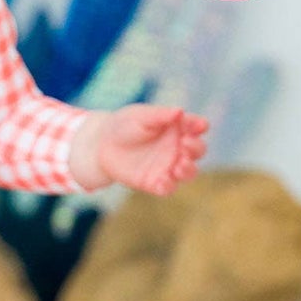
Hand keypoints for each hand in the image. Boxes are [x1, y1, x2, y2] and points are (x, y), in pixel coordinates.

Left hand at [70, 104, 208, 195]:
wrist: (101, 145)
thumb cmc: (124, 125)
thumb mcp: (140, 116)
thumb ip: (160, 115)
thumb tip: (180, 112)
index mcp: (177, 128)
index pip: (196, 127)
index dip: (200, 126)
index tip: (199, 126)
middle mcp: (177, 148)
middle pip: (198, 150)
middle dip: (196, 148)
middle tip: (185, 144)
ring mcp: (168, 166)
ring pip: (189, 172)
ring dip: (188, 170)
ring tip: (179, 165)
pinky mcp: (155, 182)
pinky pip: (168, 188)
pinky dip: (168, 186)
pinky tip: (163, 180)